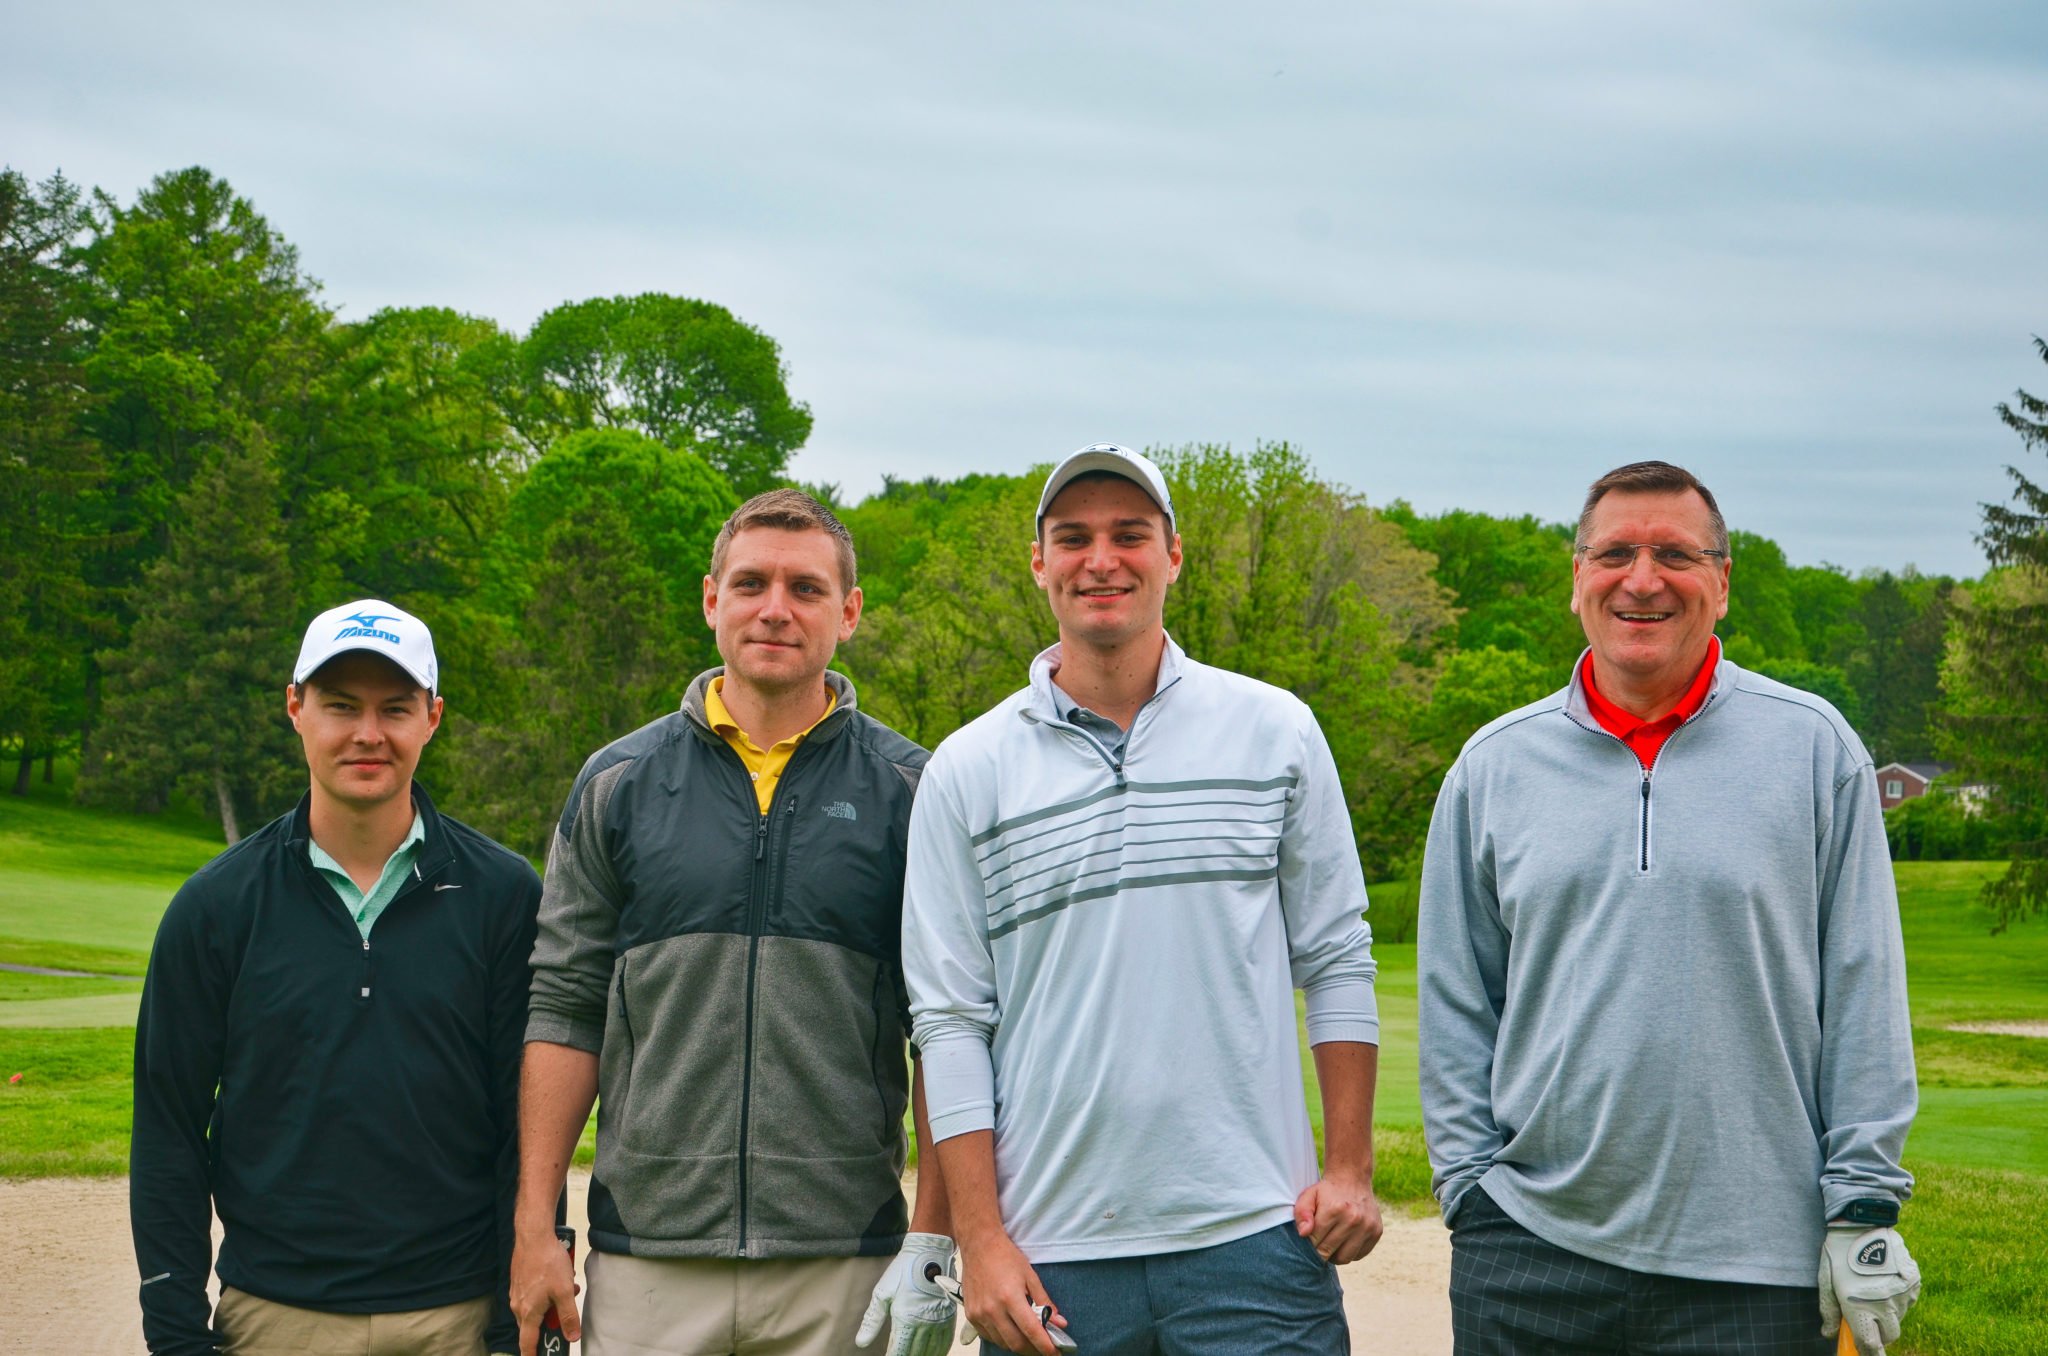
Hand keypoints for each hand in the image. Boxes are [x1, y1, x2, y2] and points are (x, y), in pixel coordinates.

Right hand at [509, 1228, 580, 1355]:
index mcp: (528, 1313)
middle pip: (533, 1326)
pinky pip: (532, 1296)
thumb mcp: (564, 1291)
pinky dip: (546, 1293)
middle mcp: (518, 1306)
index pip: (527, 1343)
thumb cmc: (548, 1262)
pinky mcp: (518, 1282)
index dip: (532, 1355)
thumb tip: (572, 1337)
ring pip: (535, 1309)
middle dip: (551, 1321)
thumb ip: (569, 1316)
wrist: (533, 1236)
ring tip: (568, 1288)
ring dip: (552, 1304)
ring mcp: (516, 1294)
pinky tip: (558, 1279)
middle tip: (566, 1312)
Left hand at [856, 1232, 959, 1355]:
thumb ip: (872, 1320)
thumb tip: (861, 1342)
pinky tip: (934, 1353)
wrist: (930, 1251)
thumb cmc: (903, 1270)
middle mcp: (925, 1323)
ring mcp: (939, 1320)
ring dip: (924, 1355)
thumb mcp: (882, 1292)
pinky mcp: (949, 1314)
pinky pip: (946, 1340)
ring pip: (932, 1349)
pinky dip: (940, 1350)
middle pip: (916, 1352)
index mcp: (906, 1319)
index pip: (899, 1350)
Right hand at [953, 1232, 1067, 1355]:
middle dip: (1034, 1350)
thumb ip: (1045, 1302)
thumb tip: (1059, 1322)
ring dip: (1019, 1345)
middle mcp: (993, 1310)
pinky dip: (1003, 1339)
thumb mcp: (1030, 1276)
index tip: (1056, 1354)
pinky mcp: (971, 1316)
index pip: (1032, 1331)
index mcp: (1010, 1298)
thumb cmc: (1006, 1257)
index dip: (1046, 1346)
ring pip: (1002, 1343)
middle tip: (1045, 1347)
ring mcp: (979, 1314)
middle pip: (1017, 1344)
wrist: (978, 1245)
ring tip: (1030, 1340)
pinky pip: (989, 1337)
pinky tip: (1011, 1331)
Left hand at [1293, 1169, 1383, 1264]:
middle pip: (1329, 1252)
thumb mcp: (1309, 1195)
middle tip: (1319, 1243)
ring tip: (1331, 1244)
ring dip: (1335, 1255)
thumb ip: (1302, 1213)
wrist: (1352, 1179)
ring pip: (1345, 1258)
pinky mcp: (1377, 1232)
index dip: (1309, 1244)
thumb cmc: (1327, 1192)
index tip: (1310, 1239)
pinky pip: (1359, 1255)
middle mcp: (1353, 1219)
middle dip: (1320, 1251)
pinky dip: (1350, 1253)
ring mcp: (1367, 1226)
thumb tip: (1304, 1234)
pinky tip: (1345, 1241)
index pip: (1315, 1241)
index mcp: (1334, 1209)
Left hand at [1819, 1226, 1919, 1354]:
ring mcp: (1903, 1293)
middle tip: (1867, 1316)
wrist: (1861, 1222)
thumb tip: (1829, 1333)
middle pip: (1889, 1335)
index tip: (1865, 1353)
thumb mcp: (1826, 1280)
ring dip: (1888, 1312)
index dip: (1869, 1352)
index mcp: (1860, 1307)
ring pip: (1899, 1317)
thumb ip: (1829, 1310)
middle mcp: (1886, 1305)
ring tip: (1873, 1289)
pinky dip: (1898, 1297)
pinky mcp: (1914, 1281)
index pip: (1871, 1345)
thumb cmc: (1838, 1252)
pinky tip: (1885, 1279)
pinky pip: (1909, 1300)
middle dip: (1879, 1332)